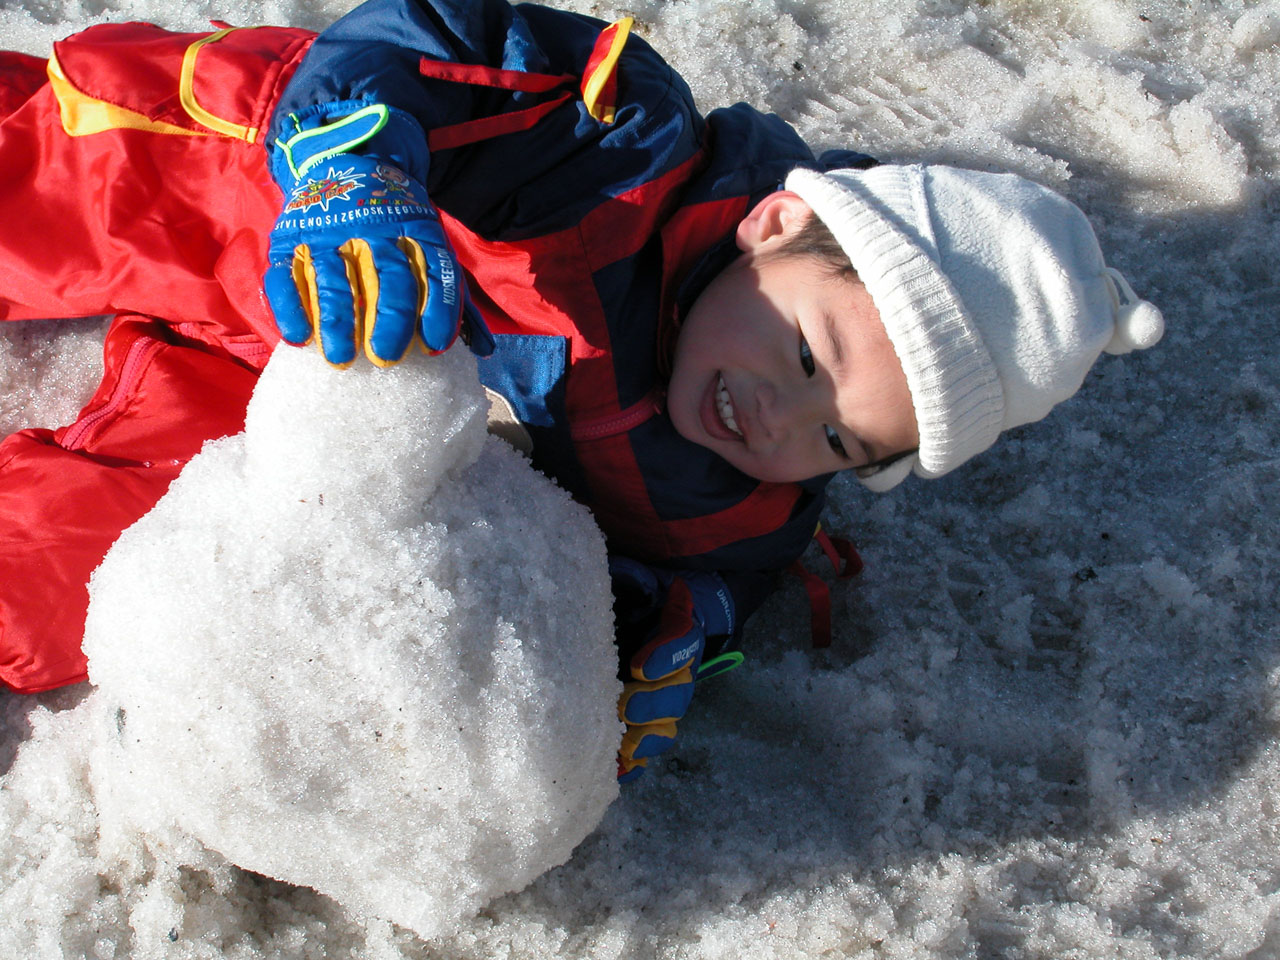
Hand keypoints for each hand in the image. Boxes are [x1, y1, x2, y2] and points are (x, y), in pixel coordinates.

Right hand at [264, 102, 490, 366]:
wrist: (349, 159)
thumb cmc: (398, 223)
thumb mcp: (431, 243)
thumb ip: (453, 295)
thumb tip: (484, 350)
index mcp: (417, 233)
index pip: (434, 272)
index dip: (438, 309)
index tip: (436, 345)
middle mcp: (376, 233)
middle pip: (388, 277)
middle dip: (390, 319)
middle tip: (387, 356)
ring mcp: (331, 236)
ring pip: (336, 280)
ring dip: (338, 321)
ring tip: (341, 356)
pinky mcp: (293, 239)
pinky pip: (288, 274)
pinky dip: (291, 306)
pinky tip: (298, 337)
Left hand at [609, 558, 735, 782]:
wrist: (640, 611)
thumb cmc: (632, 590)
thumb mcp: (632, 575)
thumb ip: (629, 575)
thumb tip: (622, 578)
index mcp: (677, 627)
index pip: (682, 638)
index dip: (665, 655)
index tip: (638, 666)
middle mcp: (676, 667)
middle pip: (677, 691)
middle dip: (652, 703)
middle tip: (623, 706)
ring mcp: (662, 696)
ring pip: (665, 724)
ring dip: (646, 737)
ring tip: (623, 747)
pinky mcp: (642, 718)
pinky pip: (646, 745)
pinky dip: (634, 762)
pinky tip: (617, 770)